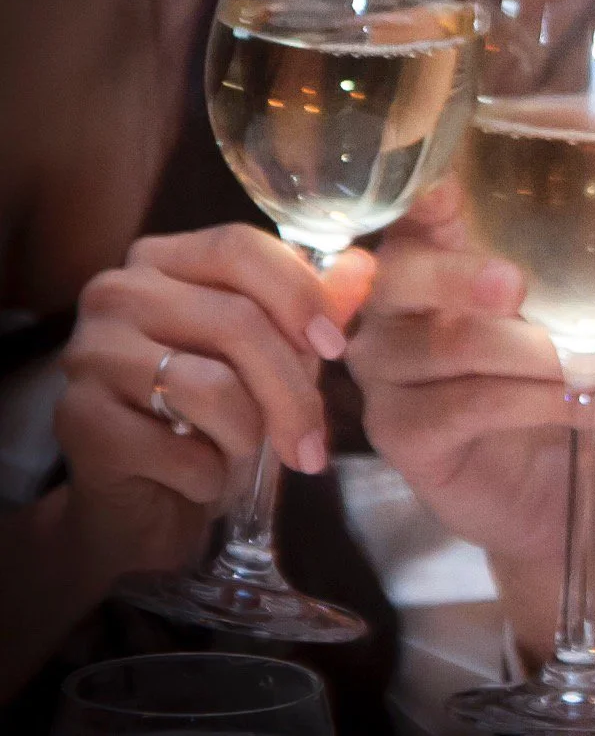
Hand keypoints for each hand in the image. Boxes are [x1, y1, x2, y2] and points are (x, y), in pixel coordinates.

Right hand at [54, 225, 374, 583]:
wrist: (145, 502)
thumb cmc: (213, 419)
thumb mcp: (272, 359)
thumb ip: (314, 309)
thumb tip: (363, 267)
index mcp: (163, 262)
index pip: (238, 247)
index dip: (299, 293)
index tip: (336, 346)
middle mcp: (117, 294)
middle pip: (237, 321)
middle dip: (292, 392)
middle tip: (313, 445)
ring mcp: (89, 354)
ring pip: (211, 387)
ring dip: (247, 436)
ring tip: (238, 454)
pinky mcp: (76, 419)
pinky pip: (176, 448)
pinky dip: (207, 475)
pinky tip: (198, 477)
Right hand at [346, 141, 594, 566]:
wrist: (578, 473)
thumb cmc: (583, 356)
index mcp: (436, 243)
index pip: (412, 206)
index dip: (423, 198)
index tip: (451, 192)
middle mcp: (396, 301)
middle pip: (406, 275)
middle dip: (462, 277)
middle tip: (518, 285)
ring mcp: (390, 370)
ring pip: (453, 349)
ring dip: (552, 358)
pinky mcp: (404, 435)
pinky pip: (466, 409)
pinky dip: (545, 405)